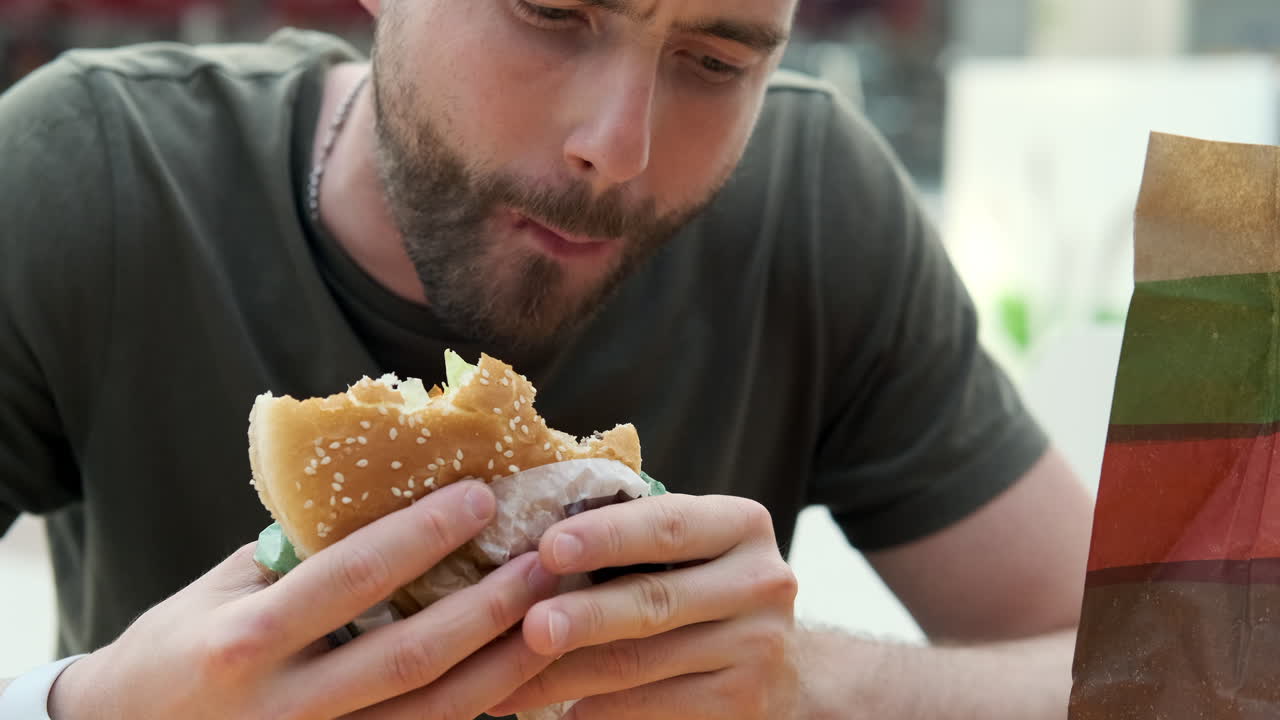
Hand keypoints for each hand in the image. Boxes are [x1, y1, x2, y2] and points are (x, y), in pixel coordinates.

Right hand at [48, 480, 559, 719]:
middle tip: (546, 559)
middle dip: (489, 605)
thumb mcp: (223, 591)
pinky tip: (522, 676)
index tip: (481, 496)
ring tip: (554, 613)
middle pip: (411, 656)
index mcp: (247, 641)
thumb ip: (301, 557)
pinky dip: (476, 713)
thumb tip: (392, 504)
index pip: (353, 578)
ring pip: (432, 715)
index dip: (423, 536)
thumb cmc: (177, 650)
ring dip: (503, 664)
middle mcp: (284, 708)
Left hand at [488, 494, 800, 718]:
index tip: (548, 547)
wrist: (778, 662)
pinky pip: (653, 708)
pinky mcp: (744, 702)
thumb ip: (632, 533)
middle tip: (529, 626)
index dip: (606, 535)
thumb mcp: (688, 547)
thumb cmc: (701, 584)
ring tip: (509, 682)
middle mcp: (760, 581)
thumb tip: (530, 544)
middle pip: (654, 599)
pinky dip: (598, 711)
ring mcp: (758, 646)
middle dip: (584, 615)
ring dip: (568, 674)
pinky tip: (558, 712)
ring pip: (642, 663)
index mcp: (741, 524)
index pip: (668, 524)